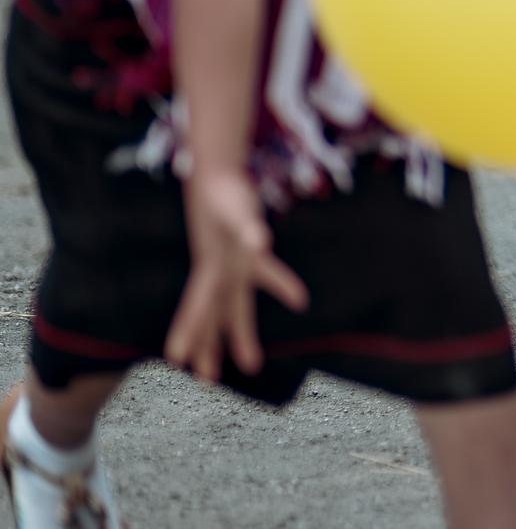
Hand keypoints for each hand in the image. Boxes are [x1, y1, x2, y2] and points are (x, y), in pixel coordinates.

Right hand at [165, 168, 308, 383]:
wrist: (217, 175)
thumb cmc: (223, 191)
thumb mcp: (235, 209)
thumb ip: (247, 228)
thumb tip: (260, 244)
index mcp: (211, 268)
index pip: (198, 307)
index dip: (189, 332)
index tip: (176, 359)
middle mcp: (219, 271)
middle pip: (213, 315)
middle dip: (210, 347)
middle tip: (206, 381)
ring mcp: (231, 264)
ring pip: (232, 306)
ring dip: (238, 333)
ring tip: (249, 365)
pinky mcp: (247, 252)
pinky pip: (264, 274)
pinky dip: (281, 285)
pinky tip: (298, 299)